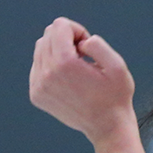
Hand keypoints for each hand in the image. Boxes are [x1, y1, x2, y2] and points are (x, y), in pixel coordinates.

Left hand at [29, 17, 136, 144]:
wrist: (106, 126)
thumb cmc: (115, 95)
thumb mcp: (116, 65)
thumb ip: (97, 44)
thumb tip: (79, 43)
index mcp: (65, 64)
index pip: (59, 25)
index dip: (77, 30)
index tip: (87, 48)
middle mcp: (46, 74)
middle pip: (48, 34)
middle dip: (66, 39)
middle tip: (83, 57)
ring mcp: (38, 86)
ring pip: (40, 48)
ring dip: (58, 51)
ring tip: (75, 67)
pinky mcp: (36, 94)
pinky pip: (37, 65)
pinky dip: (51, 64)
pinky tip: (67, 77)